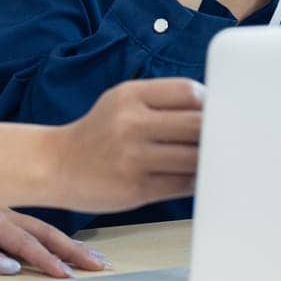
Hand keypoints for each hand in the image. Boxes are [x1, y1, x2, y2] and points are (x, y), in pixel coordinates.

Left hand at [0, 207, 111, 277]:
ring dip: (66, 241)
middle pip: (42, 232)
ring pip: (40, 225)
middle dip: (72, 250)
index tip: (68, 275)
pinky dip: (50, 233)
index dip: (47, 261)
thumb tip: (7, 266)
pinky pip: (30, 221)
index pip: (24, 245)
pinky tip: (61, 240)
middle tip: (98, 265)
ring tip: (90, 255)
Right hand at [50, 77, 202, 211]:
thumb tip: (213, 111)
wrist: (56, 165)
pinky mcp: (135, 188)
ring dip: (208, 160)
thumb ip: (161, 103)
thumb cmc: (99, 134)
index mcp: (131, 95)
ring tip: (212, 160)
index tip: (215, 113)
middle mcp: (131, 123)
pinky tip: (194, 177)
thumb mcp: (122, 103)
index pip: (188, 91)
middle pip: (196, 124)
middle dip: (216, 132)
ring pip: (193, 158)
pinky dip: (195, 181)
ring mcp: (133, 157)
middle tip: (225, 138)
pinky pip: (181, 184)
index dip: (208, 103)